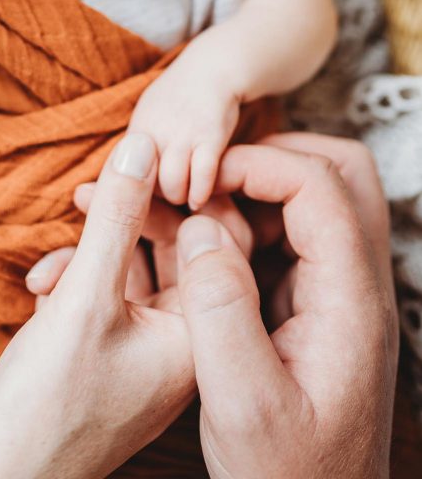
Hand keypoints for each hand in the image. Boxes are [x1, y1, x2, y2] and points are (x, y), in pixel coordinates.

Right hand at [0, 132, 195, 478]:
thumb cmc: (51, 409)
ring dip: (94, 252)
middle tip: (85, 193)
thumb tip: (142, 143)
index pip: (223, 235)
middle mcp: (191, 339)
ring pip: (138, 266)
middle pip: (178, 245)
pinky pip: (113, 293)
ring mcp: (155, 349)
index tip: (139, 164)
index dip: (185, 190)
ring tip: (50, 262)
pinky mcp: (119, 355)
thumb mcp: (86, 299)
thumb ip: (116, 218)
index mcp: (208, 331)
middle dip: (129, 217)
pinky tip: (43, 289)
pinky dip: (80, 282)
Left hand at [129, 33, 240, 208]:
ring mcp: (182, 135)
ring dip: (181, 198)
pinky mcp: (210, 137)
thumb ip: (138, 146)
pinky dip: (201, 193)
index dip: (136, 193)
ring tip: (188, 198)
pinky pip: (202, 177)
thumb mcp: (148, 117)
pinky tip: (203, 197)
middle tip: (171, 201)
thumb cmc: (179, 98)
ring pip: (172, 186)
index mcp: (137, 131)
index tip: (147, 201)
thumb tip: (123, 176)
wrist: (211, 68)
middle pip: (147, 187)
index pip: (125, 178)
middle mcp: (155, 133)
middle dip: (159, 199)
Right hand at [177, 138, 396, 478]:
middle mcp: (358, 289)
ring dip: (264, 189)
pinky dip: (256, 224)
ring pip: (323, 199)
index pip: (321, 187)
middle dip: (274, 157)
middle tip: (214, 181)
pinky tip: (212, 252)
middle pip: (343, 174)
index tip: (201, 183)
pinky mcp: (321, 310)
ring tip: (206, 214)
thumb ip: (220, 310)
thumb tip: (202, 229)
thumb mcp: (241, 403)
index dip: (257, 165)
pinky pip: (298, 236)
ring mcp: (344, 297)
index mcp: (350, 303)